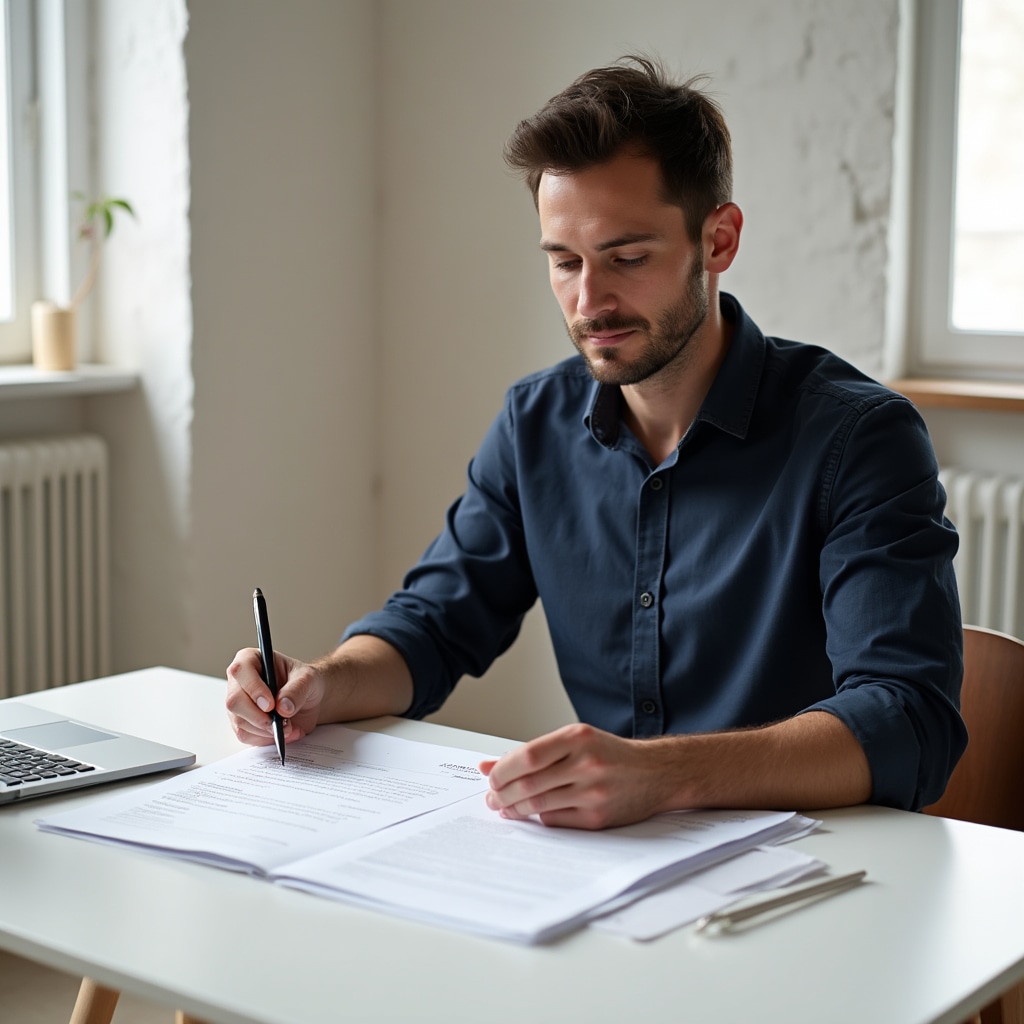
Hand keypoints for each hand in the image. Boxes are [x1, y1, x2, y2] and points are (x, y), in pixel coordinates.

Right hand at [225, 648, 325, 747]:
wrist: (309, 700)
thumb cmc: (305, 682)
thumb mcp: (308, 679)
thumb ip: (297, 690)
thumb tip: (283, 707)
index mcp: (250, 660)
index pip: (240, 671)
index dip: (254, 689)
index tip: (271, 704)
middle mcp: (239, 682)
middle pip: (234, 702)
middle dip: (259, 717)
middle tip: (281, 723)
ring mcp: (238, 704)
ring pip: (240, 722)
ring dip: (266, 730)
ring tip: (290, 727)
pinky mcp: (242, 723)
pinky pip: (246, 736)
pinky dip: (267, 739)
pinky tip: (284, 733)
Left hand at [479, 723, 677, 829]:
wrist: (656, 772)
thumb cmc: (610, 754)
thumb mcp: (574, 740)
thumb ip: (532, 752)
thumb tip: (488, 765)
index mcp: (578, 738)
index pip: (527, 756)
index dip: (502, 770)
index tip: (491, 778)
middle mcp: (587, 763)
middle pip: (529, 783)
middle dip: (502, 794)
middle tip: (492, 798)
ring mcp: (594, 792)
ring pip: (538, 805)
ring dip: (514, 809)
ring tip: (505, 807)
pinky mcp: (598, 818)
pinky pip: (555, 820)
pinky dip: (539, 817)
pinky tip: (532, 813)